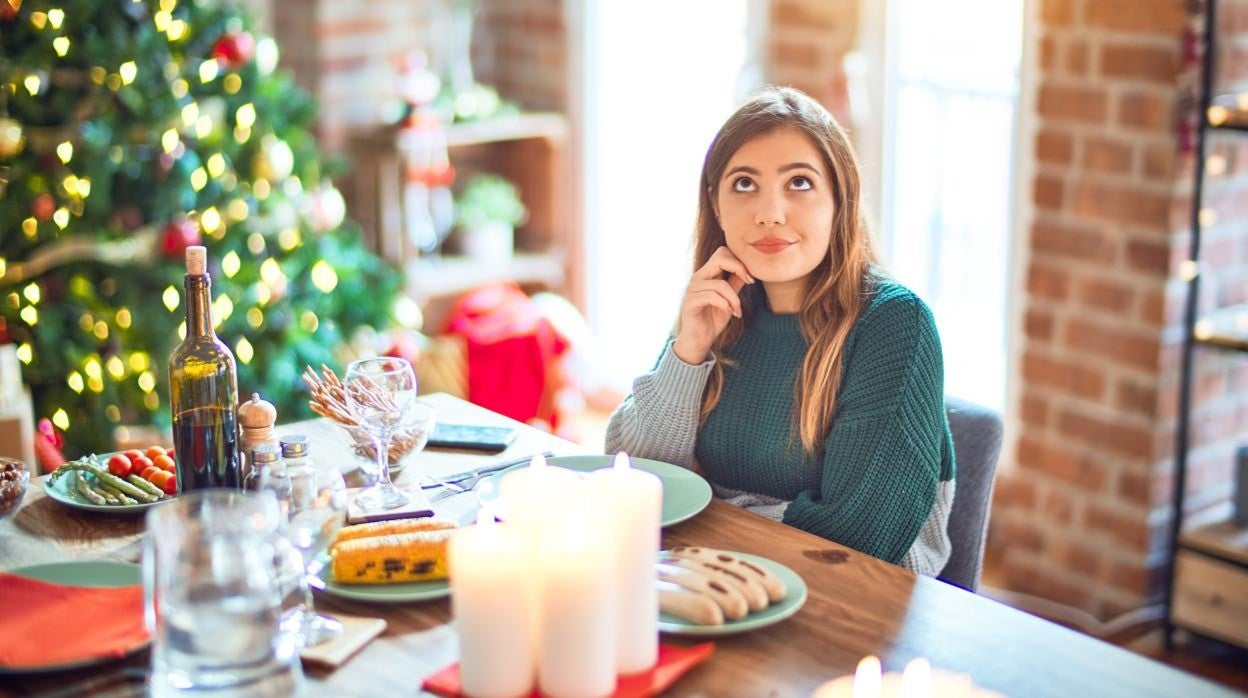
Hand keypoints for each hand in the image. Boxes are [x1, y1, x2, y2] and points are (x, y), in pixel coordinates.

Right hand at [673, 246, 752, 363]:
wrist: (699, 340)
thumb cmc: (713, 319)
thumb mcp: (730, 299)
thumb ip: (736, 284)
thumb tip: (749, 271)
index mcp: (707, 274)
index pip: (722, 253)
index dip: (739, 261)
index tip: (750, 278)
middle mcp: (698, 278)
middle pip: (720, 258)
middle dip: (739, 268)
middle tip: (749, 282)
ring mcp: (692, 289)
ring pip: (720, 284)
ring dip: (734, 298)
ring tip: (737, 310)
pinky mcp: (690, 302)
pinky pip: (711, 297)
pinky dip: (725, 304)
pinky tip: (729, 312)